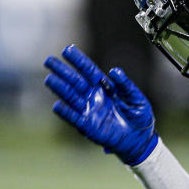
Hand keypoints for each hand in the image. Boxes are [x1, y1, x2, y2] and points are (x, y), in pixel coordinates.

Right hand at [44, 45, 158, 164]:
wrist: (140, 138)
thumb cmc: (138, 116)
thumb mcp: (136, 98)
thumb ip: (126, 85)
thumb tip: (114, 71)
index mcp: (105, 87)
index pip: (89, 71)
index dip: (79, 61)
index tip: (67, 49)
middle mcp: (94, 97)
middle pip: (76, 81)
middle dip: (63, 71)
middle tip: (49, 60)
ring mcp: (89, 111)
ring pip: (72, 97)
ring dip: (61, 89)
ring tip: (49, 79)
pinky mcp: (88, 126)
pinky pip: (75, 118)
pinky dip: (66, 113)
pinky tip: (57, 105)